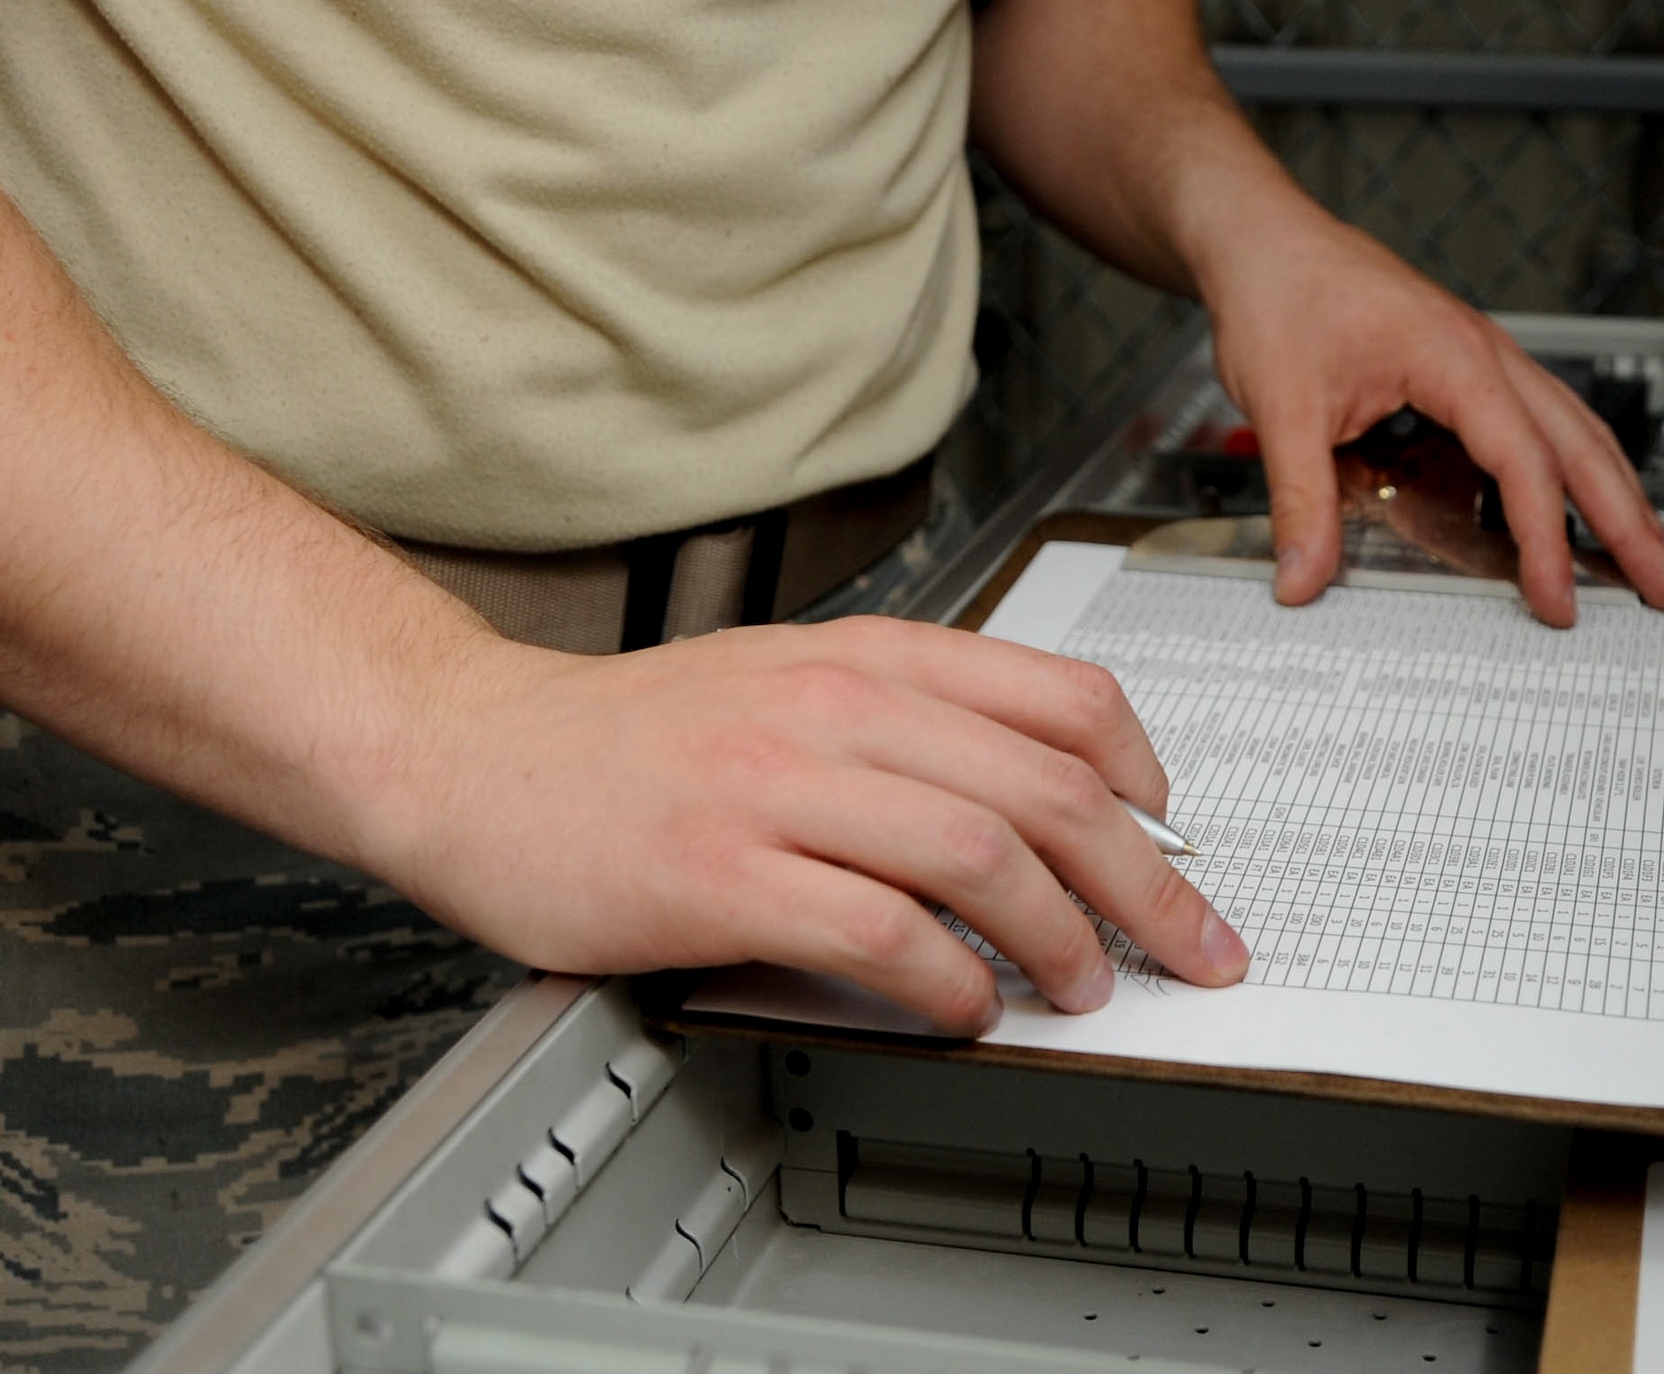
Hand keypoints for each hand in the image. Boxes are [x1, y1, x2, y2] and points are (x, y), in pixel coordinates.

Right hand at [381, 616, 1249, 1034]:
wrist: (476, 755)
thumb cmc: (632, 737)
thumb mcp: (785, 680)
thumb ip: (903, 721)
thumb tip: (1030, 795)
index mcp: (864, 655)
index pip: (1059, 695)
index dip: (1143, 773)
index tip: (1171, 834)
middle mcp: (832, 706)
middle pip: (1047, 788)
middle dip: (1146, 883)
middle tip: (1187, 947)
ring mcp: (774, 785)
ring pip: (978, 854)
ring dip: (1059, 938)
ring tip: (1081, 987)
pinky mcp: (718, 872)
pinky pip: (875, 930)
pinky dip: (945, 981)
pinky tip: (963, 1007)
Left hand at [1188, 182, 1663, 625]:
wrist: (1264, 239)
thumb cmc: (1279, 299)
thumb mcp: (1281, 408)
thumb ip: (1299, 500)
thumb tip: (1304, 578)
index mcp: (1455, 359)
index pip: (1523, 464)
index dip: (1545, 540)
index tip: (1556, 601)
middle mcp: (1487, 355)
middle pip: (1585, 448)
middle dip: (1635, 525)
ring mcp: (1483, 359)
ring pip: (1576, 434)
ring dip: (1618, 500)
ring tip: (1652, 560)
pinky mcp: (1465, 369)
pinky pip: (1539, 425)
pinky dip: (1571, 472)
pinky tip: (1577, 512)